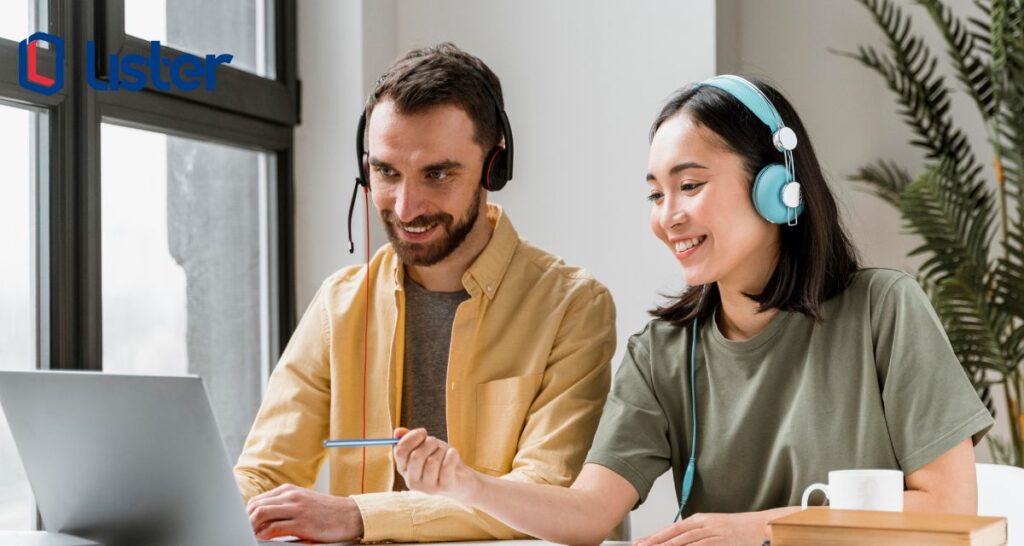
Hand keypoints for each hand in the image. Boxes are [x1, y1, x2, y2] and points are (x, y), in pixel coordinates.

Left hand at [247, 484, 363, 541]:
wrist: (350, 515)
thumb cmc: (327, 512)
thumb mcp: (304, 502)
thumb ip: (284, 507)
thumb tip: (263, 521)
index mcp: (289, 490)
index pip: (258, 500)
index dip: (247, 514)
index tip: (243, 524)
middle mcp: (291, 496)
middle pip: (256, 505)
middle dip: (245, 520)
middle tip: (242, 532)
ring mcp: (296, 508)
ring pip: (261, 514)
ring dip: (251, 527)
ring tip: (249, 536)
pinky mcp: (302, 522)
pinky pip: (274, 528)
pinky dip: (264, 535)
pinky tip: (263, 539)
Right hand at [393, 427, 479, 501]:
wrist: (462, 480)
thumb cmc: (441, 460)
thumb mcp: (425, 447)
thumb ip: (411, 440)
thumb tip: (397, 432)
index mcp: (404, 470)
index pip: (400, 451)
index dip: (411, 437)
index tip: (423, 432)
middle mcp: (412, 481)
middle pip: (415, 456)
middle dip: (429, 443)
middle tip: (436, 443)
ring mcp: (428, 487)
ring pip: (432, 461)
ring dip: (441, 450)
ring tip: (445, 452)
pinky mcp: (444, 488)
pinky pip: (446, 466)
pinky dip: (452, 455)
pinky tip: (453, 454)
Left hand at [632, 511, 769, 545]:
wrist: (760, 527)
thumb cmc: (738, 528)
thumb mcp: (713, 528)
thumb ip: (696, 535)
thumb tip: (679, 542)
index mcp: (699, 519)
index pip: (672, 529)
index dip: (655, 536)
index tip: (641, 542)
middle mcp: (702, 525)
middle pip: (673, 535)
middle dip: (655, 542)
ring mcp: (710, 533)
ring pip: (683, 542)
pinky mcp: (719, 541)